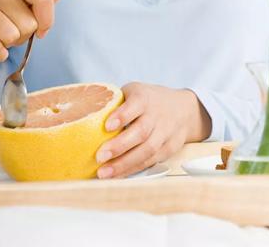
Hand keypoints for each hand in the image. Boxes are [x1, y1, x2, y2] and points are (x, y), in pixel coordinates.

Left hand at [96, 82, 211, 178]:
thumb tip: (82, 117)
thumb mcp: (135, 92)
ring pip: (147, 150)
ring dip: (125, 164)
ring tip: (104, 173)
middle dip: (120, 146)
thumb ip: (115, 103)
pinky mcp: (169, 148)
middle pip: (141, 132)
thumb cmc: (150, 101)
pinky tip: (118, 176)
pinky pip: (151, 161)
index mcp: (145, 98)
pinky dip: (133, 169)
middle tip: (99, 157)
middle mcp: (157, 116)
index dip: (122, 116)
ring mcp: (165, 133)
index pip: (135, 105)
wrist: (185, 109)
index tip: (107, 126)